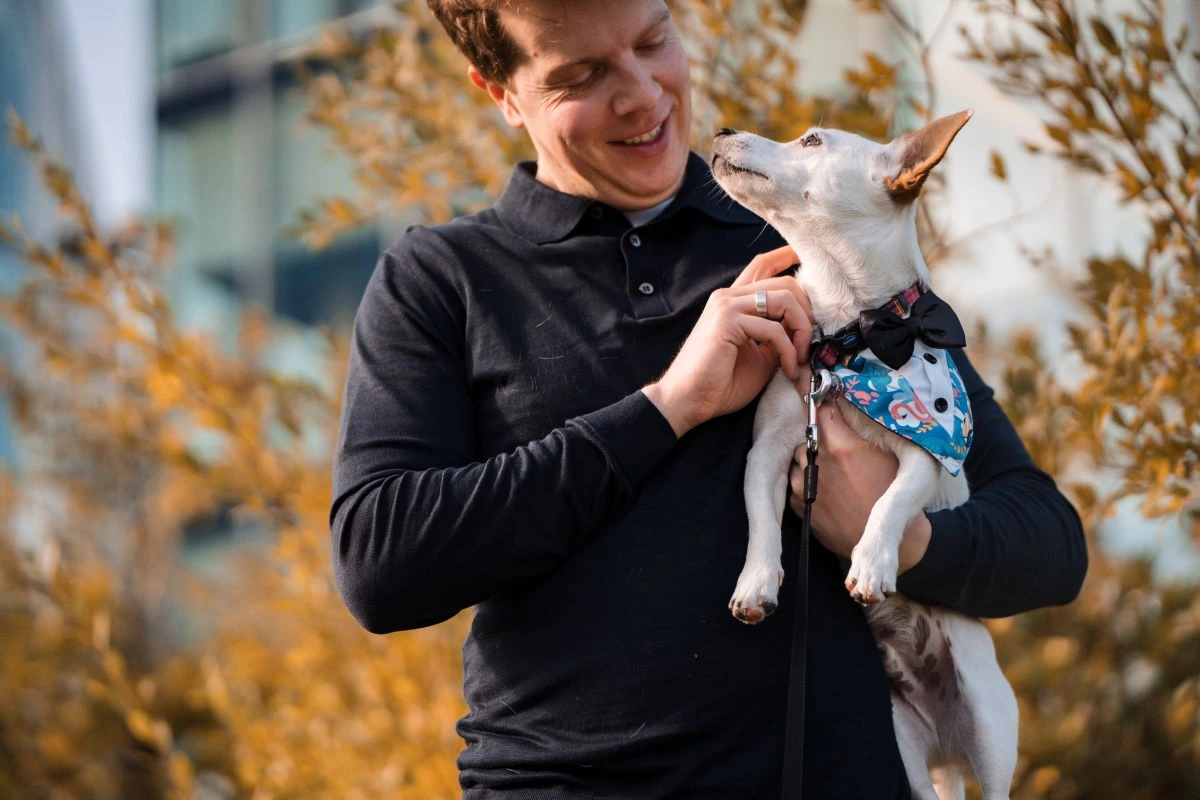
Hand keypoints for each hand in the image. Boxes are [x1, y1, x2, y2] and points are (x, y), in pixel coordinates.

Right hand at [642, 246, 808, 436]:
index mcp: (733, 302)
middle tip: (809, 344)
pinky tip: (788, 369)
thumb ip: (779, 336)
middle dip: (807, 313)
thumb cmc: (719, 384)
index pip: (762, 266)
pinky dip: (788, 351)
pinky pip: (774, 329)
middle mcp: (728, 297)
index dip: (787, 256)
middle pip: (784, 282)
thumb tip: (806, 330)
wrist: (687, 402)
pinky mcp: (727, 321)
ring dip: (802, 331)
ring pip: (785, 298)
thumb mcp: (760, 356)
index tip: (812, 263)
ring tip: (799, 358)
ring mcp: (726, 305)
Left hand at [788, 374, 931, 573]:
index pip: (820, 410)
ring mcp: (804, 485)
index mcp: (841, 447)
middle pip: (808, 436)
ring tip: (834, 472)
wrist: (887, 540)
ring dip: (811, 460)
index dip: (823, 406)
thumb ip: (861, 429)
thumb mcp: (887, 454)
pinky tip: (827, 489)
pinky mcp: (798, 505)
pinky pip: (795, 482)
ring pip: (798, 459)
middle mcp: (817, 463)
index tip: (825, 406)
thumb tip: (844, 406)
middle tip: (837, 449)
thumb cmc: (891, 494)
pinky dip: (806, 481)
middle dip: (819, 438)